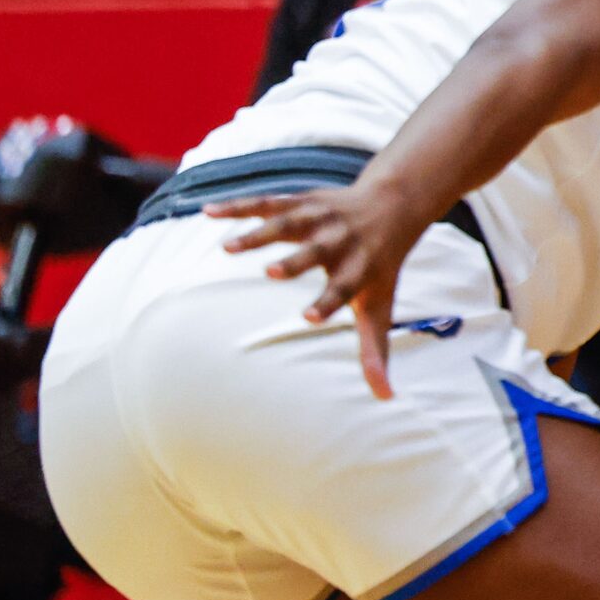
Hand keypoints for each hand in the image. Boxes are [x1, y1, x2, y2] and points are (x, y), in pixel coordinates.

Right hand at [207, 181, 427, 399]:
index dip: (327, 302)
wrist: (392, 208)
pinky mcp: (301, 201)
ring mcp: (319, 218)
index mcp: (358, 271)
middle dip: (295, 262)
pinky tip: (206, 212)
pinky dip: (237, 206)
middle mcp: (340, 242)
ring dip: (258, 232)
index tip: (308, 318)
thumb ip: (375, 350)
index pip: (344, 289)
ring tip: (226, 248)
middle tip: (271, 272)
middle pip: (316, 252)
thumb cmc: (379, 268)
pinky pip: (266, 202)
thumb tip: (386, 398)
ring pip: (287, 223)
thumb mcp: (380, 306)